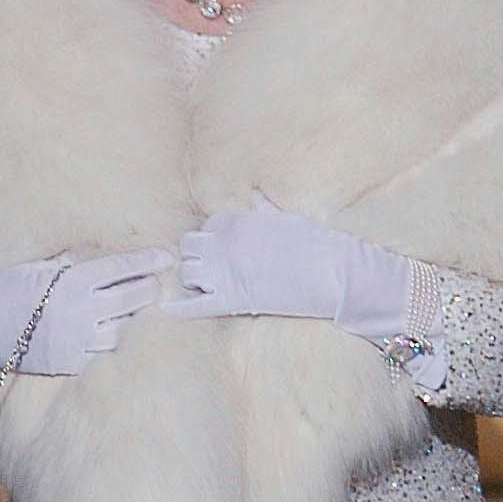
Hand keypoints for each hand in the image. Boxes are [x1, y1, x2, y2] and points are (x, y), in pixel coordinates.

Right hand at [0, 249, 172, 379]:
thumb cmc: (6, 289)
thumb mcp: (39, 266)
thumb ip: (73, 260)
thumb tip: (104, 251)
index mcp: (70, 280)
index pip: (120, 267)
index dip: (147, 261)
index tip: (167, 257)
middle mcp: (77, 310)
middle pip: (132, 298)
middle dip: (149, 288)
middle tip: (157, 283)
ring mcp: (75, 339)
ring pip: (124, 328)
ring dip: (135, 317)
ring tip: (141, 309)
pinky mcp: (69, 362)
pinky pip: (103, 352)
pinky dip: (114, 340)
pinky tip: (118, 331)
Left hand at [166, 193, 414, 336]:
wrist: (334, 272)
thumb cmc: (316, 243)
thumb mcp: (288, 217)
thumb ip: (264, 206)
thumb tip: (255, 191)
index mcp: (236, 220)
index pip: (205, 227)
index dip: (211, 240)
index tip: (222, 250)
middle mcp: (224, 244)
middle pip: (190, 248)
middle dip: (197, 257)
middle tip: (211, 269)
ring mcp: (226, 272)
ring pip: (188, 274)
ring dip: (194, 280)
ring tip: (207, 286)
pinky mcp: (233, 300)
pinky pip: (195, 305)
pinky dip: (180, 308)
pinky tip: (168, 309)